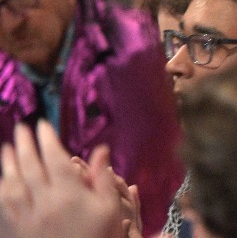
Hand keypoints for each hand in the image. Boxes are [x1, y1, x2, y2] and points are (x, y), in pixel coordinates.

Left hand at [0, 124, 125, 237]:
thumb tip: (101, 150)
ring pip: (13, 184)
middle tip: (21, 128)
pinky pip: (5, 205)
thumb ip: (103, 178)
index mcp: (70, 194)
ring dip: (9, 163)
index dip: (47, 139)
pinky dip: (2, 189)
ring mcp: (28, 216)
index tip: (42, 125)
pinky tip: (3, 180)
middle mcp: (45, 202)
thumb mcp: (110, 208)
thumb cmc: (99, 237)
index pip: (54, 158)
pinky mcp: (17, 229)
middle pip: (30, 166)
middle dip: (25, 144)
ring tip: (7, 148)